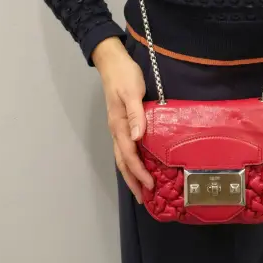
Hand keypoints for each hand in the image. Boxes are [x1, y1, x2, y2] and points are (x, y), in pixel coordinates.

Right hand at [93, 37, 152, 203]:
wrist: (113, 63)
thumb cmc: (124, 76)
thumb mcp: (131, 92)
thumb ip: (135, 114)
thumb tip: (137, 138)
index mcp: (118, 125)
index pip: (128, 154)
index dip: (138, 171)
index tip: (149, 184)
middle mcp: (116, 130)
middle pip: (122, 162)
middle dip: (132, 181)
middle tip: (143, 199)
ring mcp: (118, 128)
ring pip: (122, 157)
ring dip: (131, 174)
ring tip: (141, 189)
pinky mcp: (122, 124)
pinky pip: (126, 148)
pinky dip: (132, 162)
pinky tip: (140, 166)